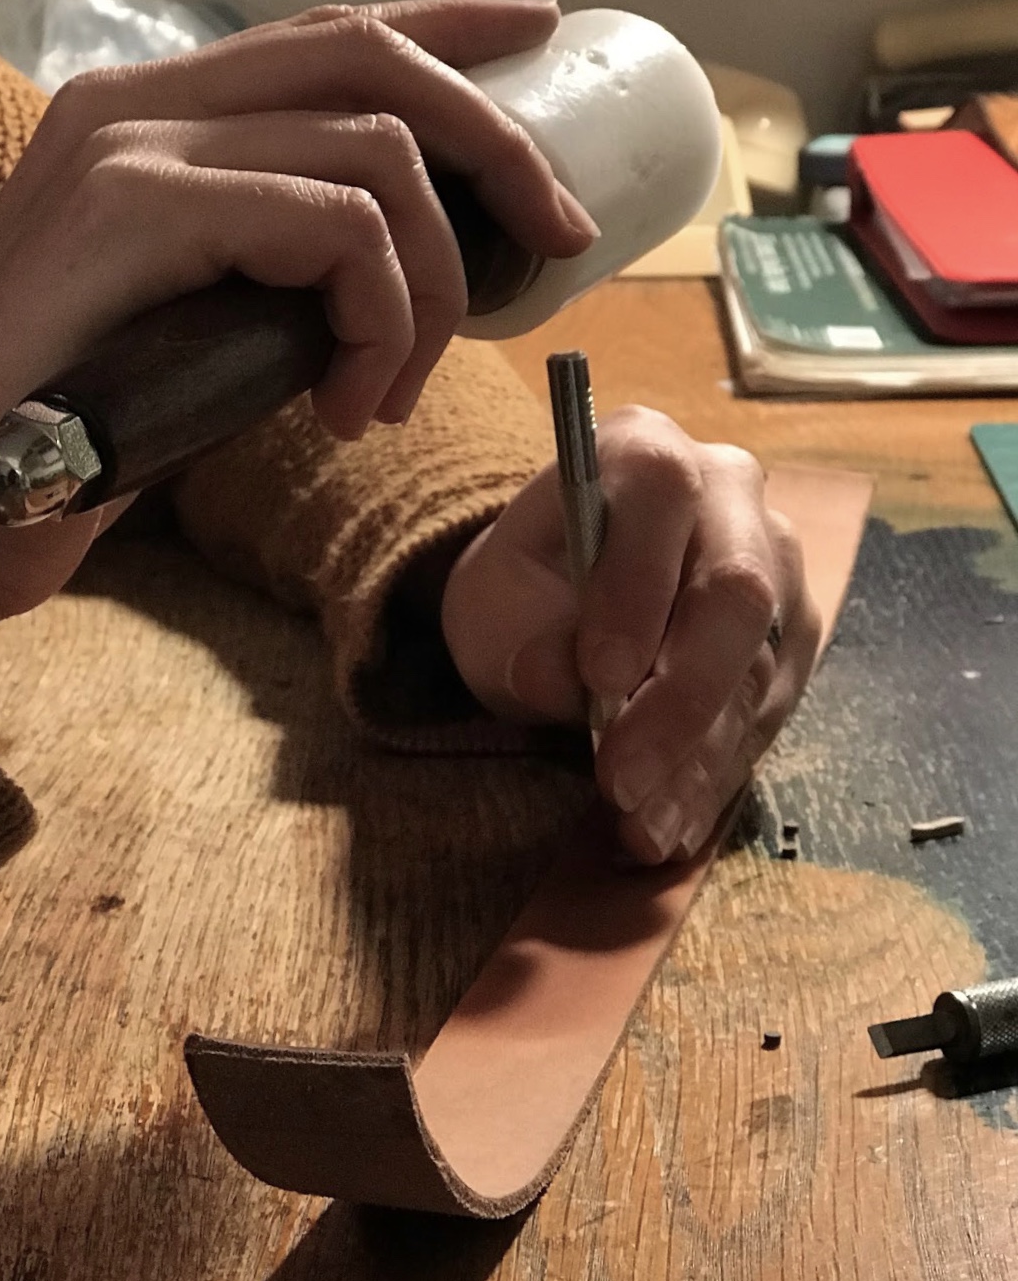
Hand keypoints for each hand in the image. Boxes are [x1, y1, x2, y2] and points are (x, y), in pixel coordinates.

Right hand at [0, 0, 597, 677]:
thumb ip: (260, 286)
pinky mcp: (131, 213)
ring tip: (391, 393)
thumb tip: (370, 299)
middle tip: (556, 239)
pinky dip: (378, 319)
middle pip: (372, 59)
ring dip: (429, 287)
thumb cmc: (46, 452)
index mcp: (143, 126)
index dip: (451, 34)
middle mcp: (134, 105)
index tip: (543, 45)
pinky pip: (334, 225)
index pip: (328, 39)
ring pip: (374, 153)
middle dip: (495, 144)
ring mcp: (128, 147)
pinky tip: (350, 405)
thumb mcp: (183, 344)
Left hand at [440, 407, 821, 863]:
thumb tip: (560, 677)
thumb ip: (522, 632)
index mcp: (643, 451)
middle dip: (678, 699)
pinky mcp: (789, 641)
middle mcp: (729, 495)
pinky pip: (768, 712)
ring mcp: (775, 567)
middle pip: (737, 589)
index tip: (599, 677)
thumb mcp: (491, 604)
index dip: (637, 585)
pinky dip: (714, 777)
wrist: (557, 609)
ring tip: (640, 828)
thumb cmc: (523, 589)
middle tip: (619, 781)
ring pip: (759, 663)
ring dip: (698, 758)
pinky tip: (670, 828)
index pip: (661, 494)